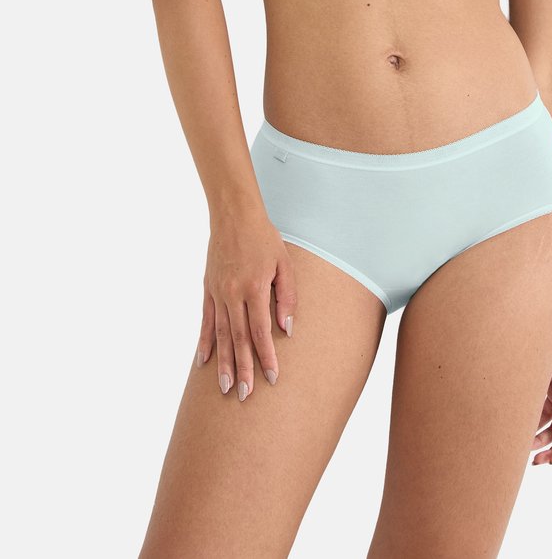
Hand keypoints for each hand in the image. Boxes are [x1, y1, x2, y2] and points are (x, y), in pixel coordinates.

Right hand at [195, 211, 297, 400]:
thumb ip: (287, 296)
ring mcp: (218, 292)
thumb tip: (287, 328)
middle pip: (238, 339)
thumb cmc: (264, 238)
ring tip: (226, 387)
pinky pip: (206, 320)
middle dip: (243, 369)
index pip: (260, 331)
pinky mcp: (208, 289)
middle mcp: (233, 293)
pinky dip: (205, 342)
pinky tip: (203, 362)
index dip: (266, 356)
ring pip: (221, 334)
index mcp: (255, 288)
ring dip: (223, 363)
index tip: (272, 378)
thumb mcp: (284, 263)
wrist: (234, 215)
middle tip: (245, 396)